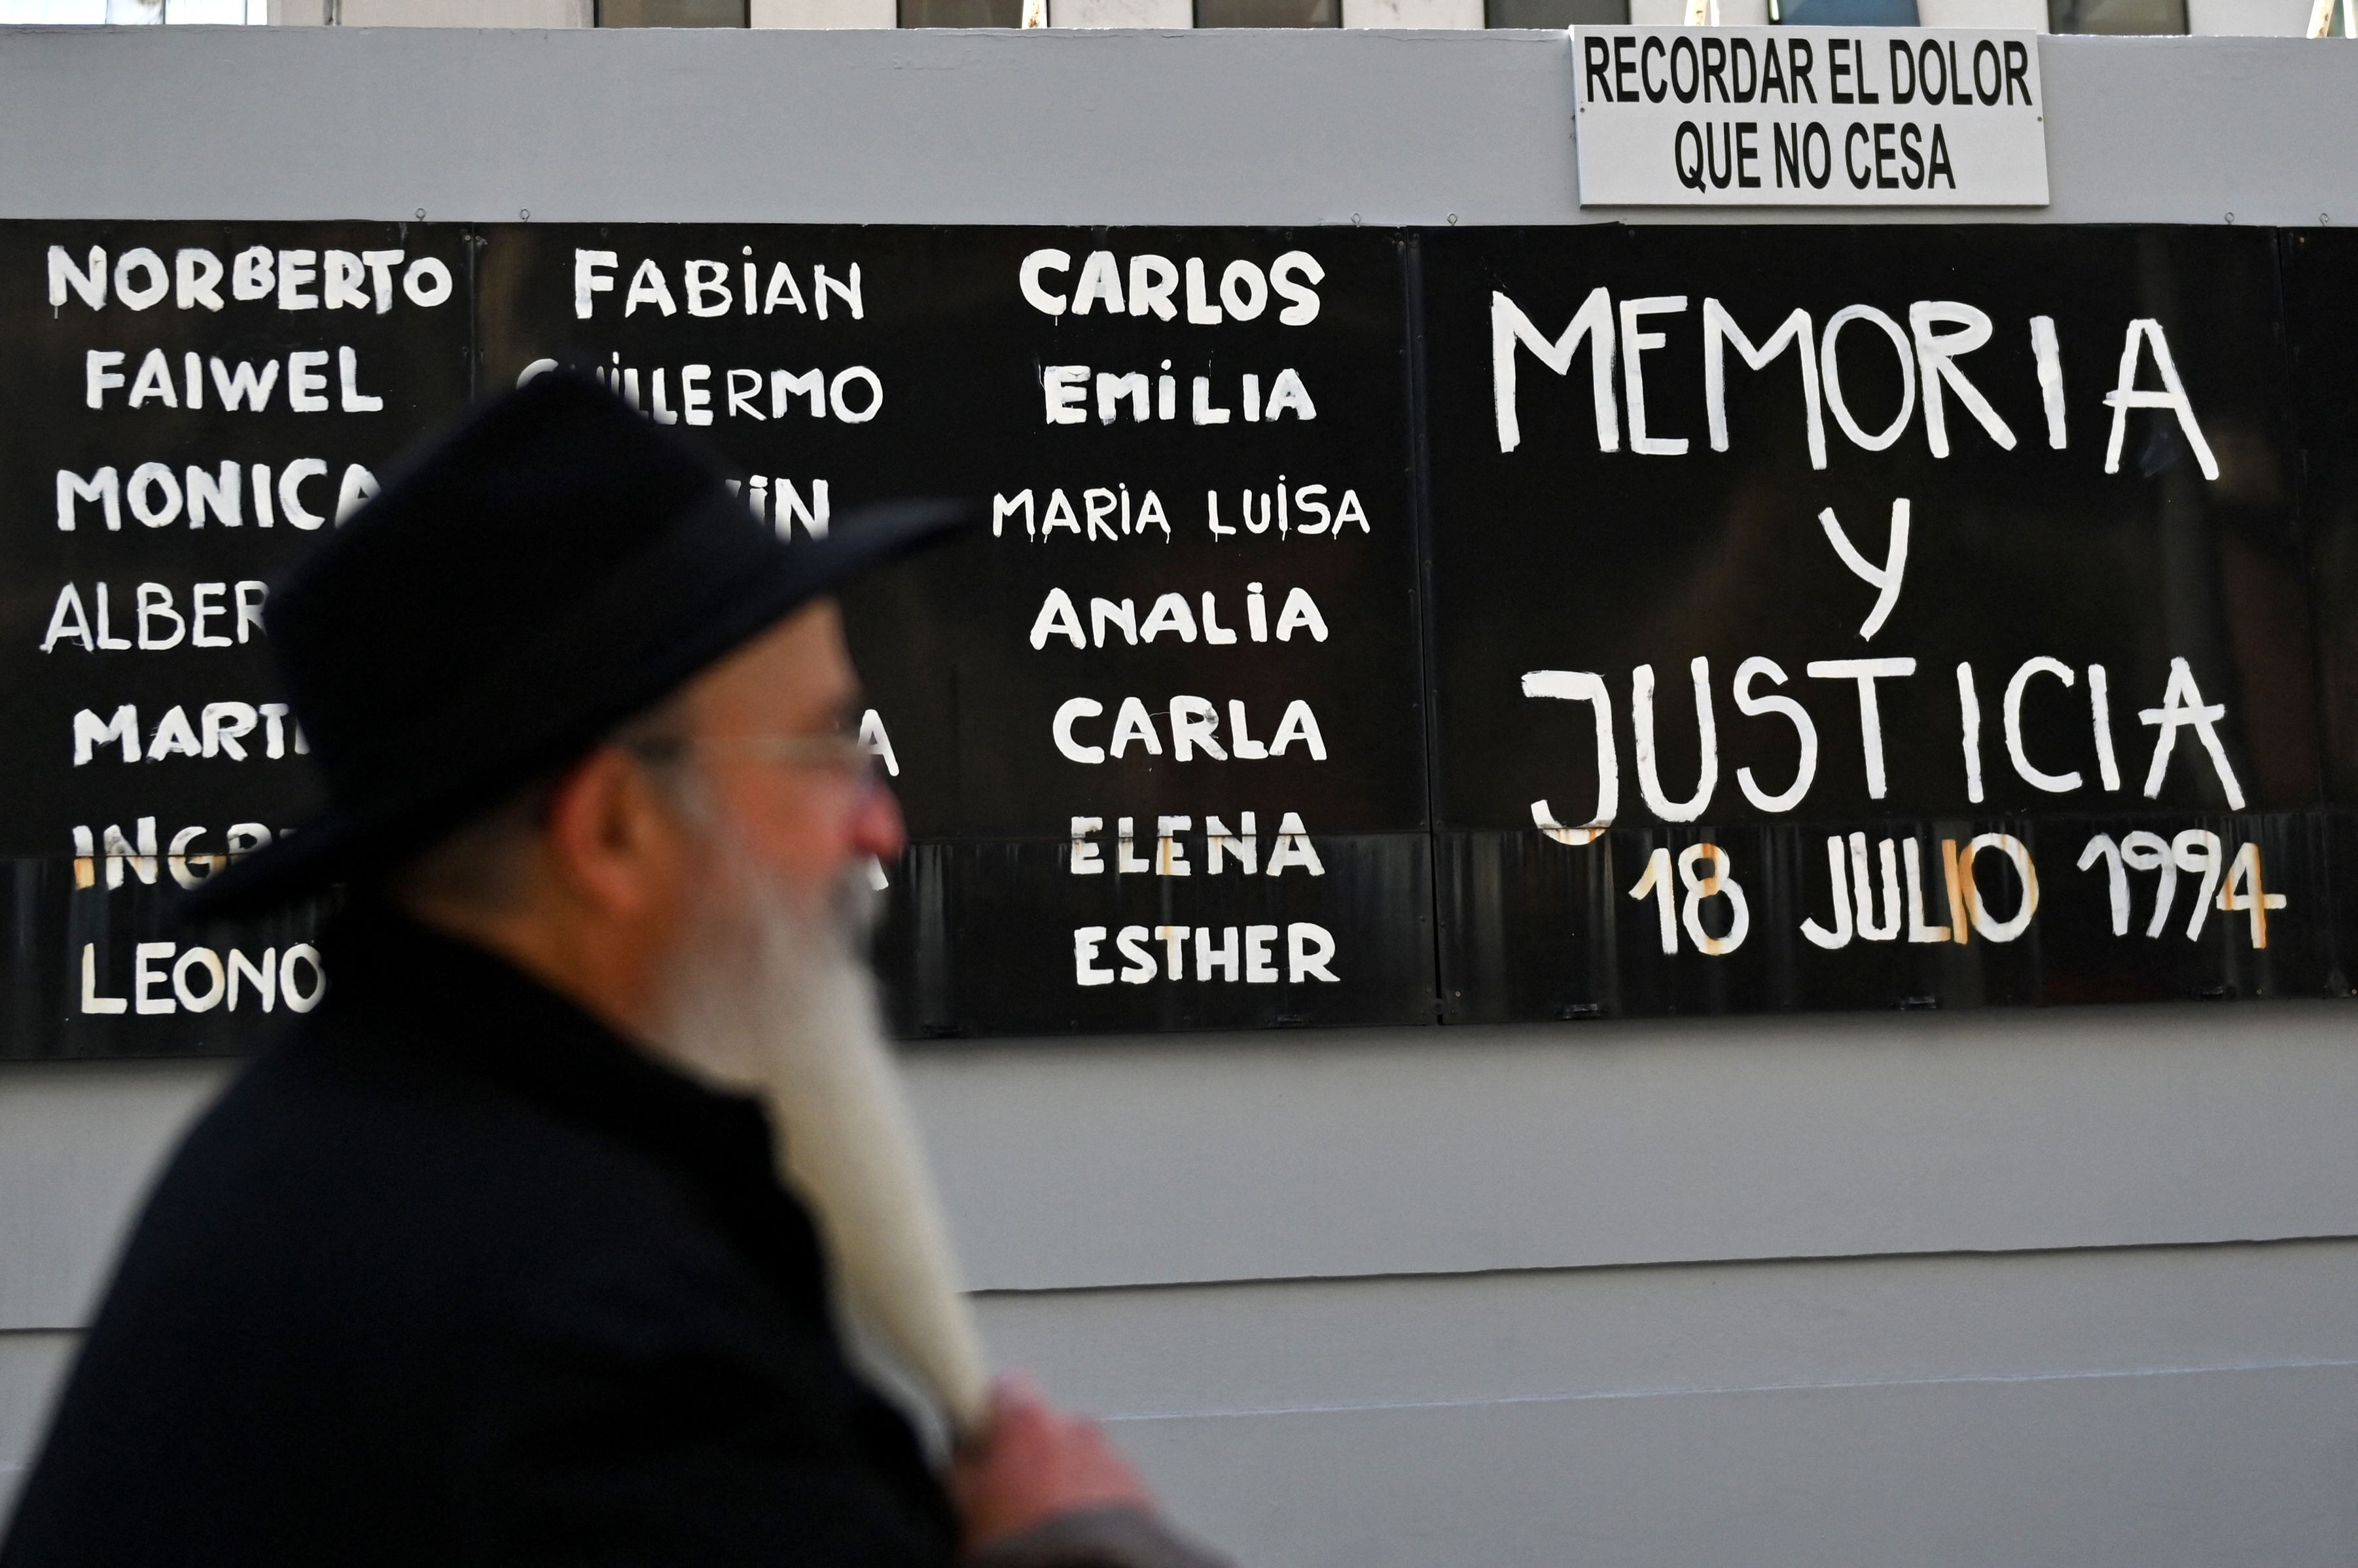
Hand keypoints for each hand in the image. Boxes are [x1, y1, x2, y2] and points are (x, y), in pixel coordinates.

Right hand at [949, 1373, 1154, 1551]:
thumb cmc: (1025, 1544)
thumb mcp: (967, 1504)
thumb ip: (963, 1465)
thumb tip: (963, 1454)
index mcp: (1028, 1421)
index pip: (1003, 1389)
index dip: (990, 1415)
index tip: (982, 1436)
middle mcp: (1075, 1428)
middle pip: (1045, 1428)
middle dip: (1031, 1454)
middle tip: (1013, 1497)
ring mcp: (1112, 1457)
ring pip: (1079, 1457)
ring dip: (1065, 1479)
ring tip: (1049, 1523)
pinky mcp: (1139, 1490)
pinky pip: (1109, 1485)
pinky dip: (1095, 1501)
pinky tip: (1078, 1532)